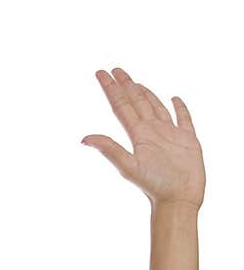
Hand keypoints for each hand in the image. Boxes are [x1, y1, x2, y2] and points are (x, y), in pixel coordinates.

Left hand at [81, 68, 204, 210]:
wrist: (178, 200)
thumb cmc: (154, 186)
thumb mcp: (129, 166)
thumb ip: (109, 149)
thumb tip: (83, 139)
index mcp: (138, 135)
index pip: (121, 106)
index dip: (111, 89)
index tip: (101, 73)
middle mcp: (152, 131)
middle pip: (136, 103)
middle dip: (126, 86)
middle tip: (116, 70)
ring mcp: (170, 134)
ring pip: (156, 107)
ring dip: (146, 93)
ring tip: (136, 82)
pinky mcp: (187, 139)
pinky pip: (183, 118)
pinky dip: (179, 107)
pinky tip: (174, 99)